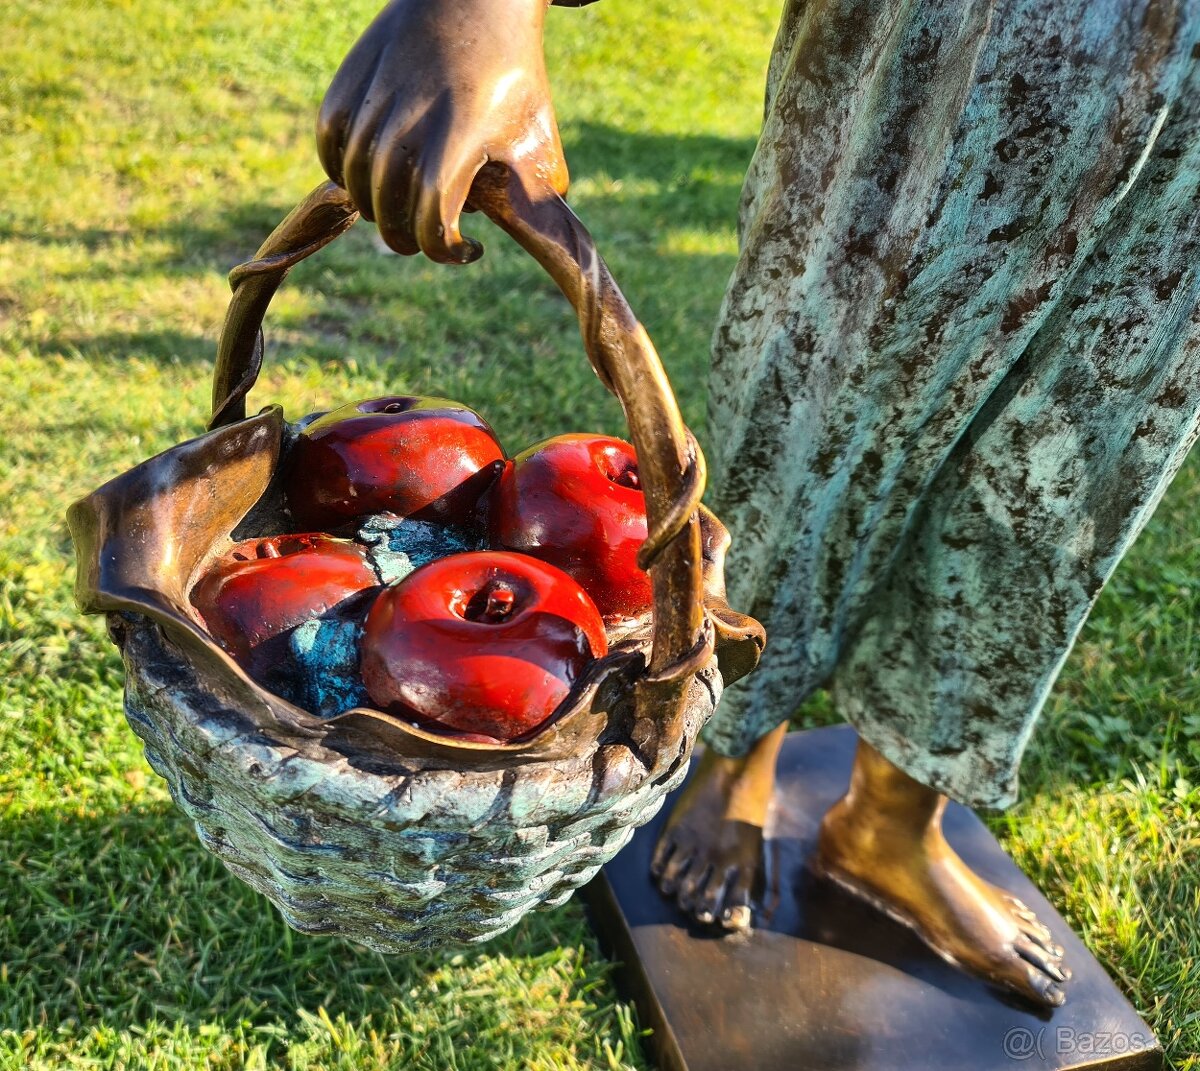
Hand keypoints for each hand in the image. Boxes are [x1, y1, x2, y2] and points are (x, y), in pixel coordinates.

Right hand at [317, 0, 568, 262]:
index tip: (466, 250)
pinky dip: (341, 171)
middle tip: (422, 240)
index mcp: (464, 131)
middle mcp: (413, 113)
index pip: (432, 214)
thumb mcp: (540, 139)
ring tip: (399, 210)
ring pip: (355, 177)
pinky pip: (330, 142)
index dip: (442, 248)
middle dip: (406, 238)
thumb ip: (535, 199)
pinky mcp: (351, 79)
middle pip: (388, 204)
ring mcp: (377, 94)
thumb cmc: (516, 78)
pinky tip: (367, 181)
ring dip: (375, 208)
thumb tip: (531, 250)